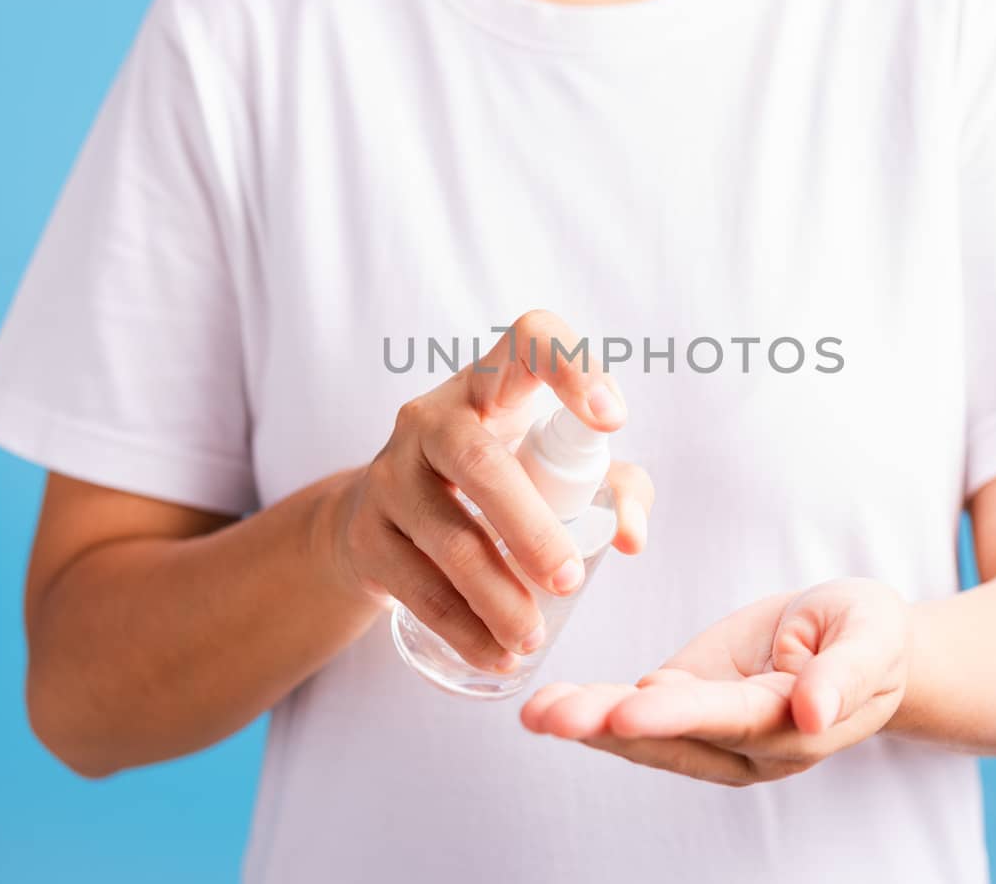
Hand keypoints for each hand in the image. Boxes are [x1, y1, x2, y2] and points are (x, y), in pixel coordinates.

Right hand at [329, 310, 654, 673]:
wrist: (381, 524)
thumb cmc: (496, 486)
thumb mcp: (556, 474)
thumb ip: (615, 492)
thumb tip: (630, 539)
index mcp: (491, 386)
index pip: (528, 339)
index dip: (571, 367)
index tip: (612, 420)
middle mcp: (432, 418)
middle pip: (479, 461)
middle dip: (531, 527)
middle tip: (571, 579)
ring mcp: (390, 474)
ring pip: (448, 536)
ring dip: (497, 596)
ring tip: (534, 637)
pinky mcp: (366, 533)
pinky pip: (417, 586)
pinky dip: (462, 628)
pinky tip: (497, 656)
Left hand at [520, 579, 908, 784]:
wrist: (857, 640)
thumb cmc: (869, 633)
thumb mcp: (872, 635)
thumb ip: (845, 673)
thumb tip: (813, 711)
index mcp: (796, 722)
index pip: (731, 719)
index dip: (677, 716)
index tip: (628, 710)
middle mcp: (748, 743)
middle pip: (675, 737)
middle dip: (610, 726)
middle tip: (554, 718)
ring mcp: (713, 731)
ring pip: (646, 734)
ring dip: (587, 722)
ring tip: (535, 713)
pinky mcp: (687, 704)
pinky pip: (635, 711)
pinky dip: (591, 709)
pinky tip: (548, 705)